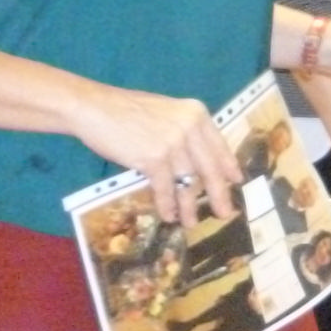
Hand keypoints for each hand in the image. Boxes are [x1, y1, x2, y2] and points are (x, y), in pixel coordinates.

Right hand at [73, 87, 241, 227]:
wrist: (93, 107)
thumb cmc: (126, 111)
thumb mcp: (166, 113)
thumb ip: (185, 132)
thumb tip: (199, 161)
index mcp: (196, 114)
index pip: (219, 146)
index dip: (228, 166)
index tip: (236, 181)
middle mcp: (190, 127)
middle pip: (210, 168)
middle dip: (218, 194)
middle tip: (225, 213)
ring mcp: (173, 143)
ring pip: (188, 182)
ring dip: (189, 205)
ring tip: (190, 222)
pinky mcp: (153, 158)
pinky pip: (165, 188)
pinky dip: (167, 204)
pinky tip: (168, 215)